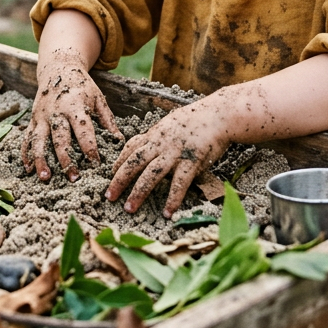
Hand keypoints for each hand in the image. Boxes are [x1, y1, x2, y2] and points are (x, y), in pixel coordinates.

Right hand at [21, 49, 122, 180]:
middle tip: (74, 178)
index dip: (90, 148)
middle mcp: (57, 112)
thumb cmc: (82, 86)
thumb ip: (108, 119)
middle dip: (66, 159)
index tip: (96, 164)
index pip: (84, 130)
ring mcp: (42, 116)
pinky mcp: (33, 119)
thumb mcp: (98, 98)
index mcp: (75, 106)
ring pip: (39, 140)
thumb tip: (119, 141)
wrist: (58, 68)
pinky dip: (26, 153)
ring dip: (41, 160)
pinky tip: (28, 168)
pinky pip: (27, 138)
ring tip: (45, 177)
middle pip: (60, 138)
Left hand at [105, 100, 229, 217]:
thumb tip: (145, 146)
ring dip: (138, 192)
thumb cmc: (196, 120)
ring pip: (151, 174)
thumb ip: (157, 137)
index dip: (119, 163)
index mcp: (154, 135)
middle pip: (134, 163)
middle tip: (108, 196)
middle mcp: (160, 144)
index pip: (130, 149)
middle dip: (119, 180)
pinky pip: (179, 183)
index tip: (110, 175)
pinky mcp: (192, 162)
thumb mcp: (169, 123)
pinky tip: (167, 213)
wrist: (219, 115)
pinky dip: (172, 199)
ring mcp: (175, 153)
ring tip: (129, 208)